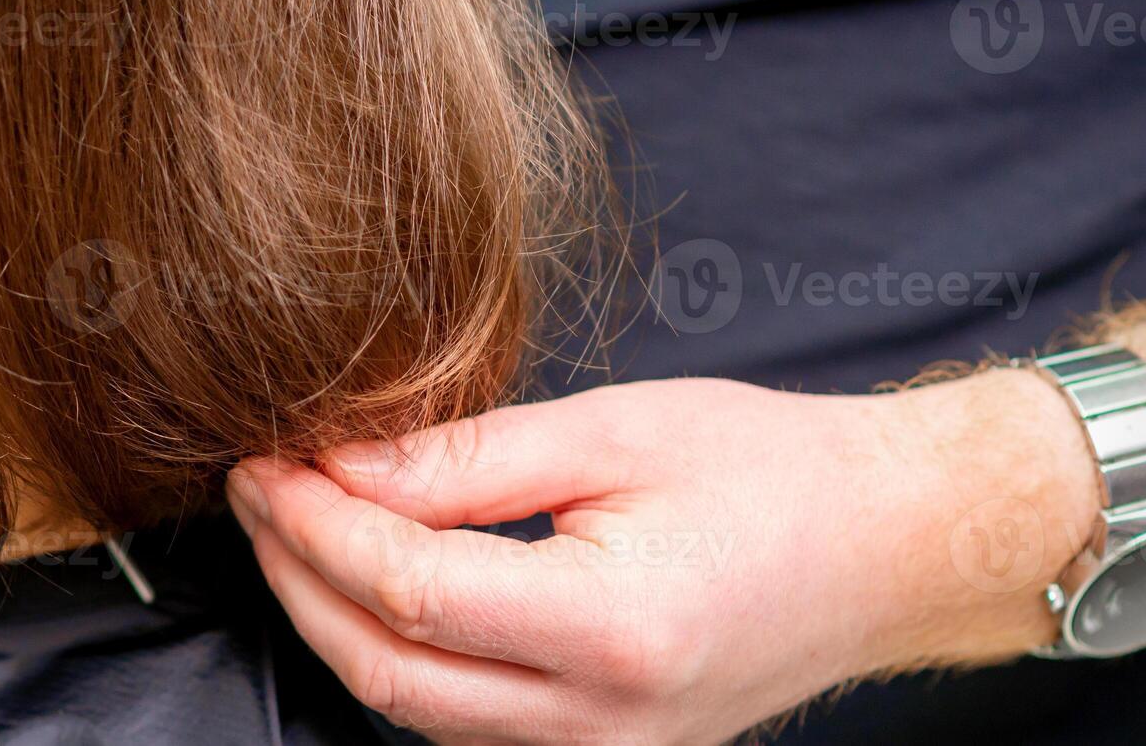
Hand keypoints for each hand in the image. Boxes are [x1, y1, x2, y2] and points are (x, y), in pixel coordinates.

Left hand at [225, 372, 1099, 744]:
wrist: (888, 548)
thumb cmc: (773, 471)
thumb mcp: (615, 430)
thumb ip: (468, 459)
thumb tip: (340, 465)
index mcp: (614, 630)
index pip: (409, 591)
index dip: (316, 525)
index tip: (266, 460)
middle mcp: (603, 724)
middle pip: (386, 672)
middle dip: (298, 576)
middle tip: (257, 486)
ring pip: (412, 711)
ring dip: (336, 618)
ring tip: (297, 522)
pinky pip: (461, 723)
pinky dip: (397, 654)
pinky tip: (370, 581)